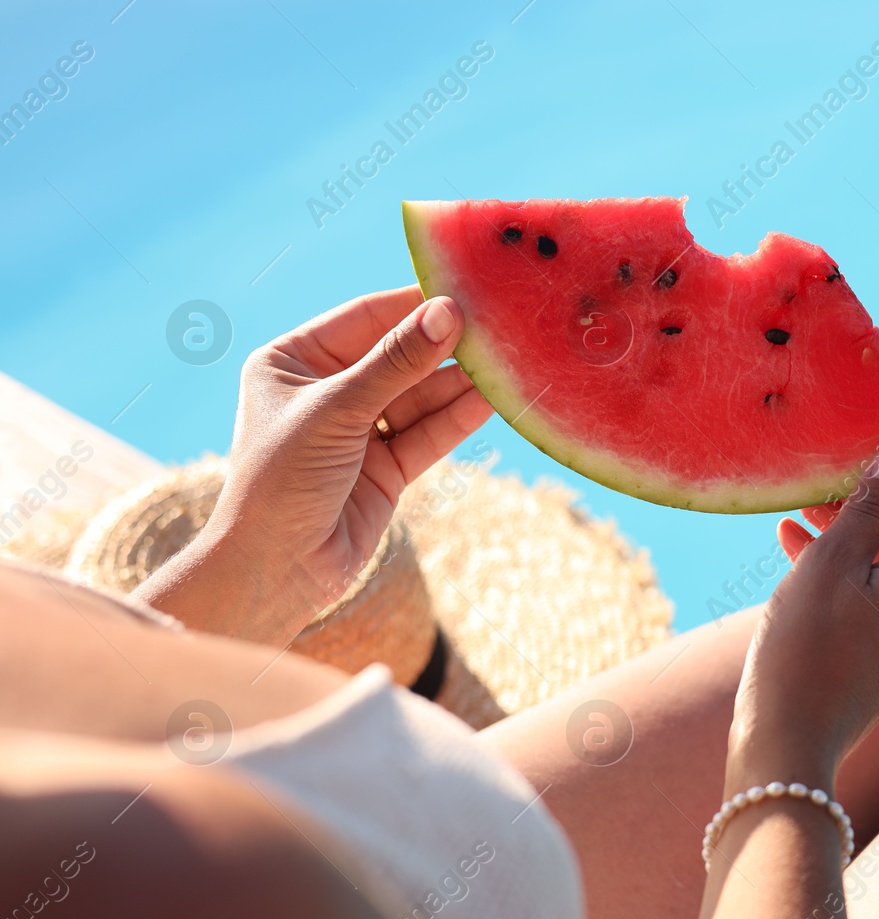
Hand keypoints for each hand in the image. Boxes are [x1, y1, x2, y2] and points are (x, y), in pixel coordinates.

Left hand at [135, 287, 492, 645]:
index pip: (364, 317)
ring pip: (418, 397)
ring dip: (457, 384)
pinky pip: (426, 434)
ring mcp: (357, 432)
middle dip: (443, 346)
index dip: (413, 304)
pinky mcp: (384, 469)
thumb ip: (396, 363)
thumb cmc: (280, 480)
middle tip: (496, 326)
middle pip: (397, 357)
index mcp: (293, 361)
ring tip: (503, 364)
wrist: (274, 570)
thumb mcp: (337, 411)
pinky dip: (455, 419)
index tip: (465, 288)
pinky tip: (489, 401)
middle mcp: (326, 391)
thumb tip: (448, 313)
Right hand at [727, 445, 878, 790]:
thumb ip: (868, 508)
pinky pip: (876, 598)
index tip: (841, 452)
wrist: (789, 745)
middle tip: (815, 487)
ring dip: (848, 536)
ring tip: (797, 515)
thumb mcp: (830, 564)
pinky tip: (795, 552)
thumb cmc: (803, 649)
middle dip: (864, 503)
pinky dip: (844, 574)